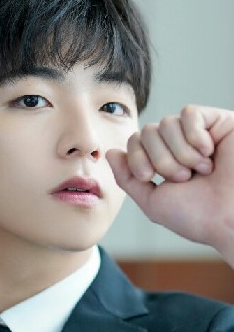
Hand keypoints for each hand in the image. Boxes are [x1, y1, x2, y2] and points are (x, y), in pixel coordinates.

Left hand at [106, 105, 233, 267]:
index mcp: (164, 163)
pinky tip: (209, 152)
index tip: (151, 178)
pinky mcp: (219, 122)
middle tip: (183, 178)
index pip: (134, 142)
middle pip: (147, 131)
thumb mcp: (153, 201)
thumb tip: (110, 153)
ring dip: (180, 152)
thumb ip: (128, 178)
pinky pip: (189, 113)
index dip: (136, 158)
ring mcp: (199, 133)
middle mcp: (180, 146)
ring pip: (167, 122)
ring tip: (201, 171)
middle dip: (160, 159)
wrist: (233, 218)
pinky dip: (195, 136)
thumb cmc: (199, 216)